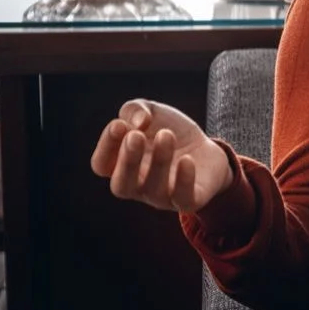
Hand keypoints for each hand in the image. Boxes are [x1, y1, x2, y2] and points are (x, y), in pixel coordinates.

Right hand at [90, 100, 233, 212]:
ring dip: (159, 161)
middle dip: (127, 161)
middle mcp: (137, 186)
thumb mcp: (150, 113)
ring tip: (166, 135)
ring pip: (154, 189)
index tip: (120, 124)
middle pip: (122, 185)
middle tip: (136, 136)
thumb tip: (137, 122)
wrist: (207, 148)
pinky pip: (184, 199)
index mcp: (120, 166)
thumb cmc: (170, 132)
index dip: (106, 146)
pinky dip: (184, 181)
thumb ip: (134, 109)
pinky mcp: (190, 200)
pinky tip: (186, 159)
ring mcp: (162, 197)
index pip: (101, 165)